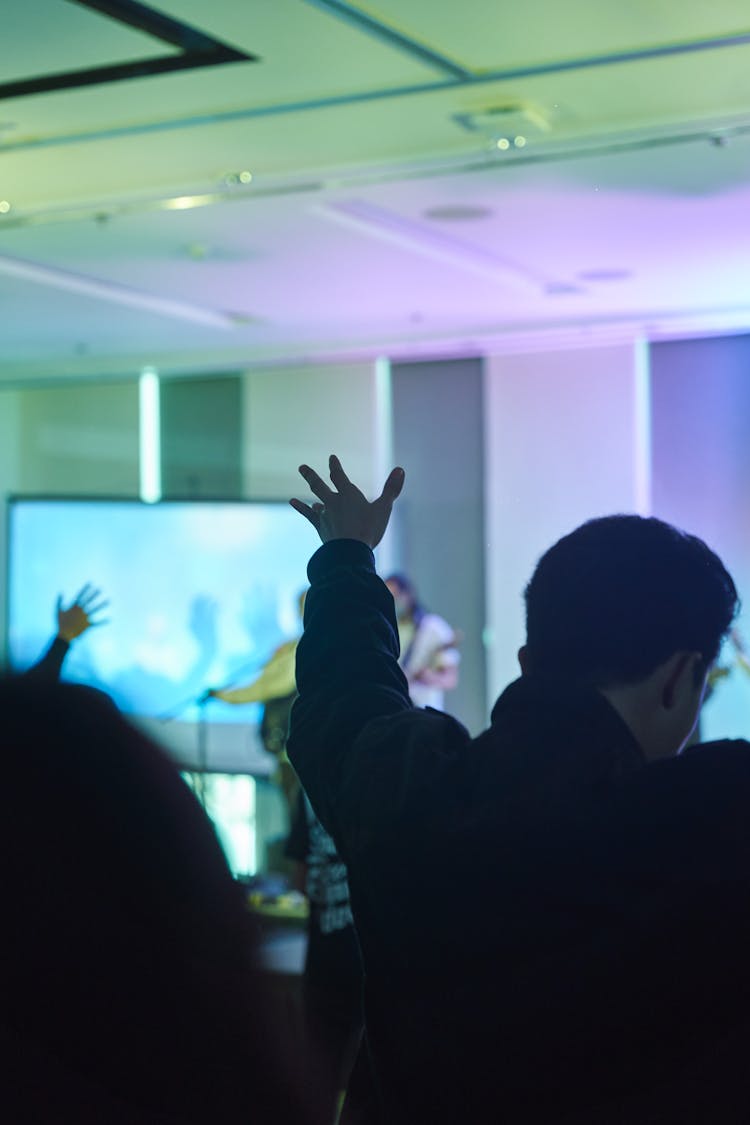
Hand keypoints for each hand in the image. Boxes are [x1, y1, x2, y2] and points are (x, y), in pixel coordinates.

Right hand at [56, 584, 108, 642]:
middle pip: (89, 601)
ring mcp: (85, 618)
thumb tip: (60, 592)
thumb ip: (59, 601)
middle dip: (94, 594)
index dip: (85, 589)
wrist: (64, 635)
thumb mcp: (58, 611)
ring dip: (102, 605)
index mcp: (74, 607)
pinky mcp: (88, 625)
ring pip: (95, 610)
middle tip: (100, 589)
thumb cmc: (60, 623)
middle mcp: (81, 611)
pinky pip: (97, 623)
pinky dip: (103, 622)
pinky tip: (109, 619)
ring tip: (108, 601)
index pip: (81, 595)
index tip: (90, 583)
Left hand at [290, 455, 404, 547]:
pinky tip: (293, 502)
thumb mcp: (384, 509)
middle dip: (310, 476)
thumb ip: (392, 489)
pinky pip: (309, 516)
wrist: (350, 552)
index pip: (339, 476)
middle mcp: (333, 502)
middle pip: (319, 486)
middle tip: (301, 467)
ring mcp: (325, 516)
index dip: (335, 466)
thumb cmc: (368, 529)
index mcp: (348, 495)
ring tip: (304, 497)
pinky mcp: (321, 528)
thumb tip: (400, 469)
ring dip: (309, 497)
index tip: (331, 458)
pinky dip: (301, 508)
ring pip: (314, 503)